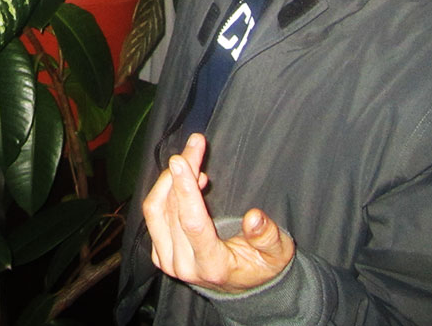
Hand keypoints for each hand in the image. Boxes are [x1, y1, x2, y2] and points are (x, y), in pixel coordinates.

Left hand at [142, 134, 294, 293]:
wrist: (243, 287)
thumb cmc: (262, 265)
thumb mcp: (277, 254)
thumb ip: (267, 236)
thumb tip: (255, 217)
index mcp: (213, 265)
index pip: (192, 223)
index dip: (185, 189)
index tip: (181, 159)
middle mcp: (184, 266)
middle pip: (172, 210)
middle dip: (182, 172)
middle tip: (195, 144)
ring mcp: (168, 261)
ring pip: (156, 210)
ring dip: (169, 179)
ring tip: (191, 160)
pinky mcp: (159, 254)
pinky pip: (153, 216)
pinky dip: (165, 192)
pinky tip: (187, 180)